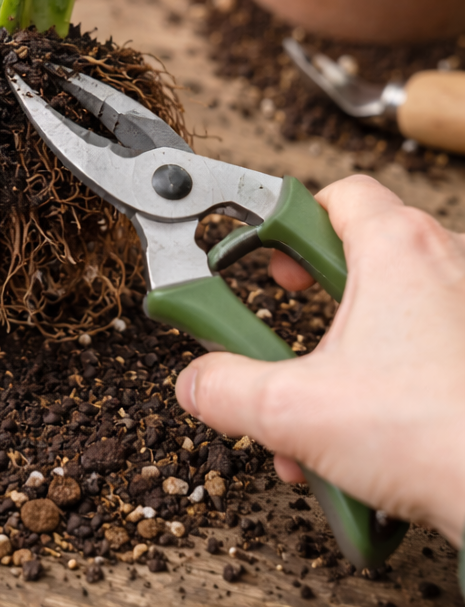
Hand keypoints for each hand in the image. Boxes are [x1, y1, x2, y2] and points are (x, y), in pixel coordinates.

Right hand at [175, 174, 464, 546]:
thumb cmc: (445, 435)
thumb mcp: (298, 411)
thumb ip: (229, 389)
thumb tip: (199, 384)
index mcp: (400, 250)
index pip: (339, 194)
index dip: (291, 223)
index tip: (266, 262)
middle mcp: (451, 265)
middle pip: (365, 256)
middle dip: (317, 305)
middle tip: (295, 326)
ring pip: (397, 314)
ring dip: (349, 359)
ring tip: (322, 411)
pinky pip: (431, 350)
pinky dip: (392, 385)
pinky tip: (365, 443)